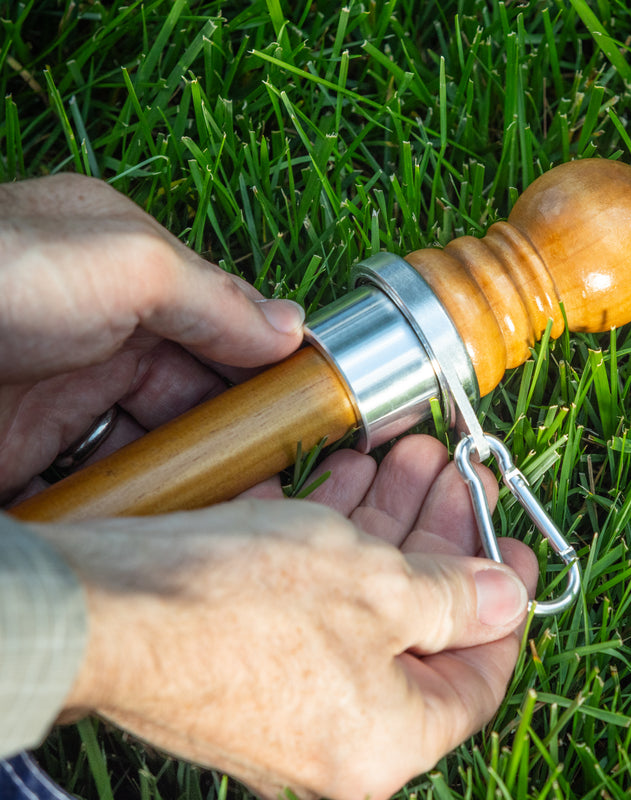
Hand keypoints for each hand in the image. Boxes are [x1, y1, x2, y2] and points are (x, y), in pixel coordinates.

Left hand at [0, 174, 303, 500]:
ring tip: (241, 520)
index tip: (309, 415)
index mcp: (131, 283)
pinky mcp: (27, 461)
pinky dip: (139, 512)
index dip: (264, 372)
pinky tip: (176, 536)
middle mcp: (102, 344)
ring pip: (153, 452)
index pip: (219, 333)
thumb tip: (293, 328)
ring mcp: (63, 406)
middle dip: (236, 440)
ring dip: (194, 484)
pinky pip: (102, 491)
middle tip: (280, 482)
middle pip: (192, 402)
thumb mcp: (124, 263)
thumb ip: (213, 297)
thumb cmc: (1, 278)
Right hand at [31, 435, 537, 799]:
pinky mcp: (250, 654)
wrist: (103, 607)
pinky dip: (335, 537)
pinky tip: (349, 477)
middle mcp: (339, 731)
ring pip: (362, 600)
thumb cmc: (242, 606)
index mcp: (387, 740)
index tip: (510, 547)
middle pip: (417, 626)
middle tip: (454, 476)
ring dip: (387, 525)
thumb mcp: (376, 588)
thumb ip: (453, 598)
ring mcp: (290, 693)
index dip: (505, 605)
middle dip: (439, 538)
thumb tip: (506, 601)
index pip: (478, 678)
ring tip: (408, 456)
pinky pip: (314, 595)